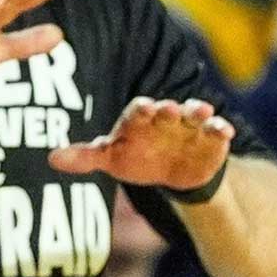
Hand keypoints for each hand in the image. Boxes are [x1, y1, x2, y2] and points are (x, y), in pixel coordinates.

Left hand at [49, 97, 232, 190]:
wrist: (170, 170)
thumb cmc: (134, 157)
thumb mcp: (110, 158)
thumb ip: (84, 158)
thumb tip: (52, 159)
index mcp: (137, 120)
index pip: (137, 111)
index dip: (141, 109)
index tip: (143, 106)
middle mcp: (163, 117)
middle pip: (165, 110)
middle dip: (167, 109)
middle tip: (168, 108)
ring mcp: (188, 126)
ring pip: (193, 114)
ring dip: (198, 112)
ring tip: (203, 111)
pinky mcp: (210, 138)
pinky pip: (216, 130)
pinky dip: (220, 128)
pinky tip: (224, 131)